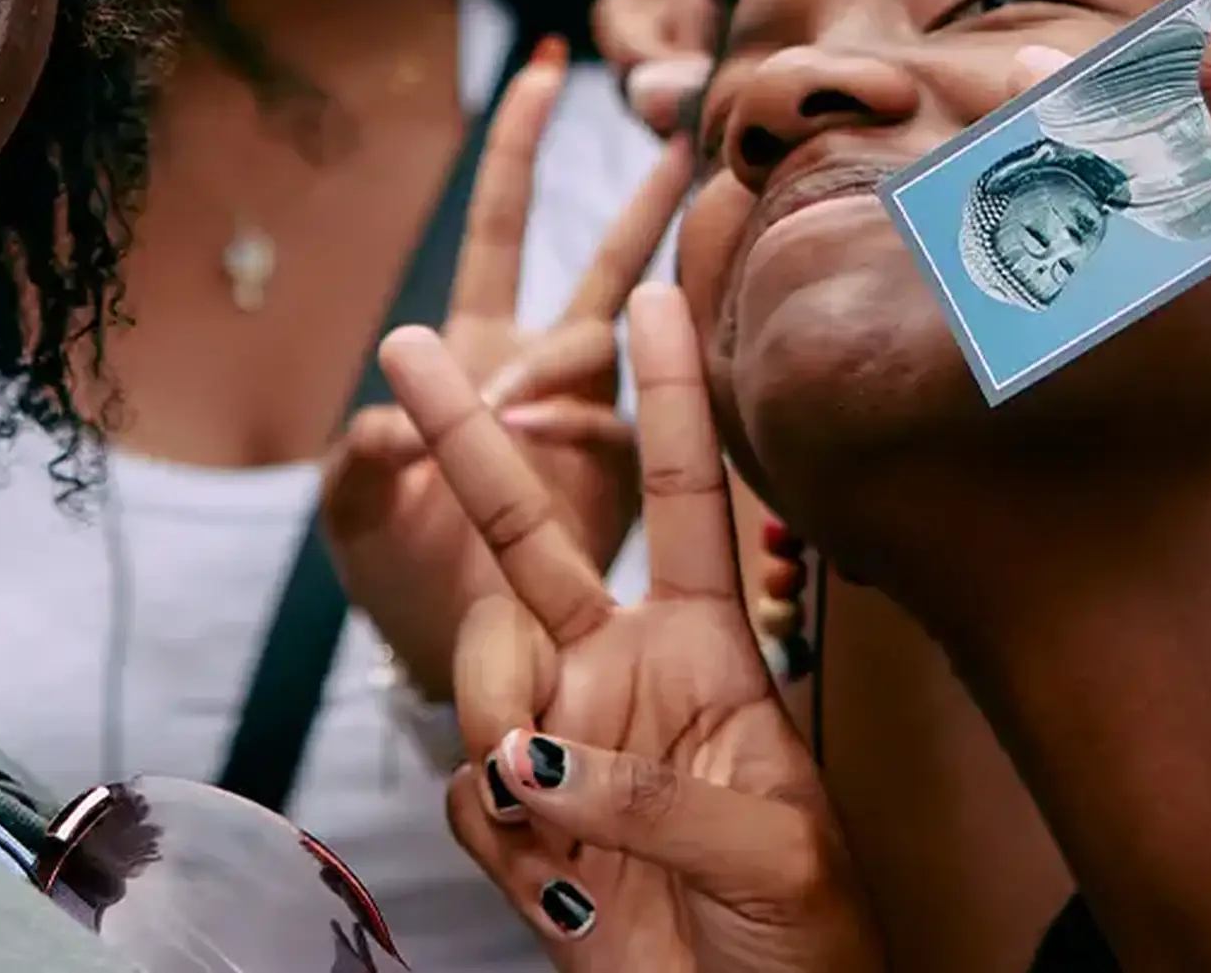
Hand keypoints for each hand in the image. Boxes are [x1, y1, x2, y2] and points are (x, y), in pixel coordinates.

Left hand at [323, 40, 690, 705]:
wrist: (456, 672)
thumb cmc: (400, 584)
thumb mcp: (355, 521)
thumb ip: (356, 471)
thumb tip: (382, 425)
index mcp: (478, 351)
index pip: (501, 230)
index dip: (517, 152)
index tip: (539, 72)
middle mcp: (546, 376)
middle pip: (598, 264)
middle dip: (636, 198)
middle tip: (679, 132)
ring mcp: (593, 430)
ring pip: (615, 347)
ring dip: (589, 343)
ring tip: (512, 401)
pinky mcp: (627, 491)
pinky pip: (625, 434)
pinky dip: (584, 431)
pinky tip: (548, 456)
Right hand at [387, 290, 881, 972]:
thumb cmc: (801, 932)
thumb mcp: (771, 846)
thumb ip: (652, 794)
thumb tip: (530, 766)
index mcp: (708, 650)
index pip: (690, 500)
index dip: (674, 401)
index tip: (656, 300)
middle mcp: (620, 671)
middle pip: (529, 536)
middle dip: (471, 439)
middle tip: (408, 343)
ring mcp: (559, 739)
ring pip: (481, 678)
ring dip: (507, 736)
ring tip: (556, 824)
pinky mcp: (513, 821)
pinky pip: (465, 791)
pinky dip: (504, 839)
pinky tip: (560, 887)